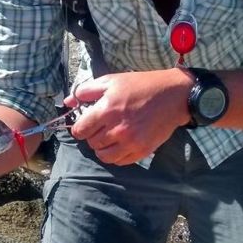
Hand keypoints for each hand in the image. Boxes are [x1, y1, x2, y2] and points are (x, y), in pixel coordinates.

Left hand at [64, 68, 193, 165]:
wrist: (173, 95)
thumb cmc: (140, 85)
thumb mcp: (111, 81)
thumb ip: (86, 91)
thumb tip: (68, 102)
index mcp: (107, 110)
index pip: (80, 130)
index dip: (80, 128)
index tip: (85, 125)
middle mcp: (117, 129)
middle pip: (92, 143)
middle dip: (93, 136)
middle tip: (101, 128)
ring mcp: (130, 142)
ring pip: (104, 156)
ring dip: (103, 148)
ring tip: (109, 138)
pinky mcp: (142, 150)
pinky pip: (120, 162)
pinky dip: (117, 155)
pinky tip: (121, 143)